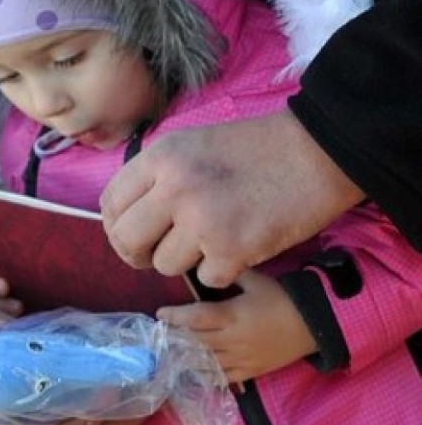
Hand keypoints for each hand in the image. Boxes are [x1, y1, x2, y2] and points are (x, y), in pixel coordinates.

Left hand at [100, 109, 363, 287]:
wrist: (315, 152)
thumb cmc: (255, 148)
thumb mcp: (192, 144)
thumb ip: (155, 176)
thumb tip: (124, 215)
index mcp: (161, 157)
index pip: (110, 203)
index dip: (116, 225)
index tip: (133, 234)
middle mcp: (174, 188)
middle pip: (126, 240)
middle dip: (137, 254)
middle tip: (157, 254)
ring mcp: (202, 221)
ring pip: (164, 265)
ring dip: (185, 261)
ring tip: (212, 240)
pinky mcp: (233, 251)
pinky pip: (205, 280)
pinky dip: (221, 270)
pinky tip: (239, 246)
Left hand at [157, 269, 316, 384]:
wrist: (313, 325)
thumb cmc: (282, 299)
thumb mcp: (255, 281)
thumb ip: (229, 274)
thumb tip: (207, 263)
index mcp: (232, 315)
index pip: (196, 318)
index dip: (175, 317)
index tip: (159, 314)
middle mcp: (232, 340)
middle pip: (196, 342)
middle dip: (175, 339)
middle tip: (158, 336)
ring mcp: (241, 360)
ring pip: (206, 363)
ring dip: (186, 360)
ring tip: (168, 356)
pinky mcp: (250, 373)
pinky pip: (223, 378)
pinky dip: (207, 377)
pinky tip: (193, 375)